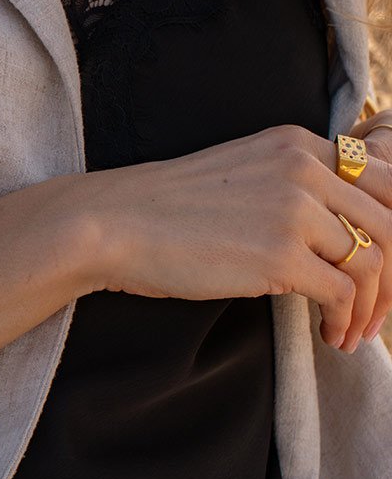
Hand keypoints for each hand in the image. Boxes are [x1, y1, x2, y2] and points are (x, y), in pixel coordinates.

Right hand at [80, 124, 391, 352]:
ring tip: (351, 332)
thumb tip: (338, 232)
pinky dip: (345, 322)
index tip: (378, 269)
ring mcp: (293, 208)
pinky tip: (329, 335)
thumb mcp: (241, 174)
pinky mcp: (279, 252)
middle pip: (391, 221)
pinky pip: (344, 294)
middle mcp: (304, 167)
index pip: (384, 182)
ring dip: (372, 307)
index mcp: (296, 143)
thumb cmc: (166, 207)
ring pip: (376, 261)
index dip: (391, 232)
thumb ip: (293, 187)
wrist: (114, 222)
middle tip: (373, 309)